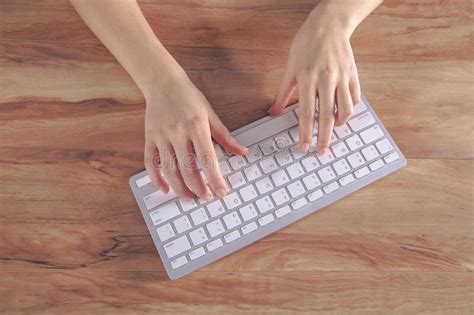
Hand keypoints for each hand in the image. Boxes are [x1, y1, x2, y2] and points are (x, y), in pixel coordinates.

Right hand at [144, 72, 246, 200]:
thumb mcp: (210, 114)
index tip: (221, 192)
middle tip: (206, 198)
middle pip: (187, 169)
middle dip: (198, 188)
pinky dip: (156, 178)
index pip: (207, 159)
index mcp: (196, 126)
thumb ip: (225, 136)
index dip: (215, 179)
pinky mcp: (150, 138)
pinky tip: (165, 188)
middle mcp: (178, 133)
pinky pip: (150, 163)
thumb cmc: (189, 97)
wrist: (163, 82)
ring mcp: (162, 137)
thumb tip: (242, 152)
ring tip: (189, 198)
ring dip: (179, 188)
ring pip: (169, 170)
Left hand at [268, 7, 360, 154]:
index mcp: (307, 78)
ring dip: (339, 124)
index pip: (307, 112)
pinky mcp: (353, 74)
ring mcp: (343, 77)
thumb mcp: (290, 67)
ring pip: (345, 109)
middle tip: (321, 152)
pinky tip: (343, 113)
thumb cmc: (306, 44)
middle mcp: (326, 79)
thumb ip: (282, 93)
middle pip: (327, 116)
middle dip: (324, 138)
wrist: (329, 24)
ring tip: (333, 130)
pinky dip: (350, 109)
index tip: (304, 147)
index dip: (306, 132)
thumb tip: (272, 112)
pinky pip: (355, 98)